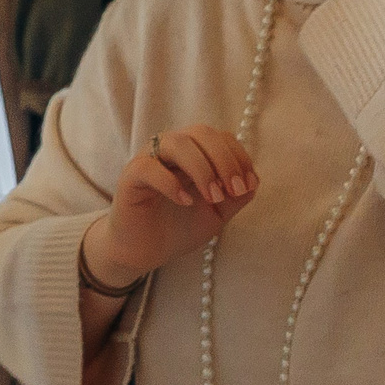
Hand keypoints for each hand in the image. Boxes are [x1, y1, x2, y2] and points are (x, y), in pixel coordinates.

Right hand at [83, 125, 258, 286]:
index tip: (247, 185)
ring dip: (202, 168)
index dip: (238, 156)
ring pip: (177, 143)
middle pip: (201, 133)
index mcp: (193, 153)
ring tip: (213, 197)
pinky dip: (171, 182)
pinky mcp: (131, 177)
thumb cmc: (179, 227)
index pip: (219, 137)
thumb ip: (236, 196)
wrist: (146, 252)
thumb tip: (253, 180)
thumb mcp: (217, 213)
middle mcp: (170, 149)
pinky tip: (185, 201)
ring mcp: (149, 160)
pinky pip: (149, 167)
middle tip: (233, 190)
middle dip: (224, 159)